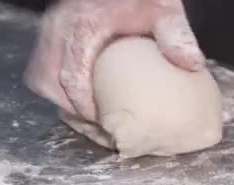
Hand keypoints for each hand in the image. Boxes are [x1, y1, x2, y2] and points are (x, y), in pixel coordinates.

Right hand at [24, 0, 204, 122]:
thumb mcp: (162, 10)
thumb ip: (175, 35)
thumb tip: (193, 65)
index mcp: (83, 25)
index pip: (72, 77)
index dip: (85, 107)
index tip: (105, 122)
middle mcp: (58, 28)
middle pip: (47, 82)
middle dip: (71, 108)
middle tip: (99, 124)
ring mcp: (49, 31)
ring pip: (40, 78)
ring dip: (62, 100)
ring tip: (90, 113)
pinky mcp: (49, 35)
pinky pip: (42, 70)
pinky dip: (58, 88)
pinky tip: (81, 96)